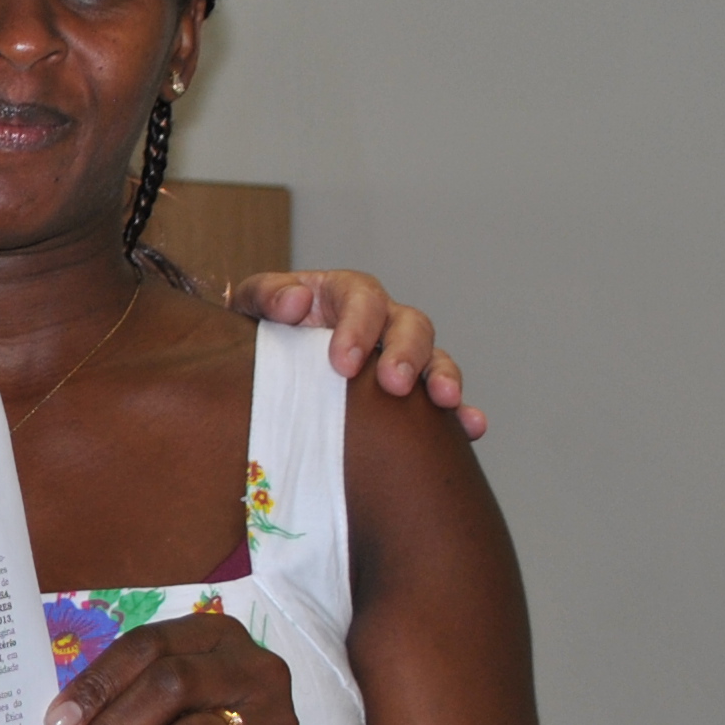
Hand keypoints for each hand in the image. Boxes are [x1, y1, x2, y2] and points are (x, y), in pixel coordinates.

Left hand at [228, 269, 481, 438]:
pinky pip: (444, 400)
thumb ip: (267, 295)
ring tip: (446, 403)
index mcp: (345, 295)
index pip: (362, 300)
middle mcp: (383, 322)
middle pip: (410, 326)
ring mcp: (402, 357)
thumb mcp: (252, 305)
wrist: (262, 365)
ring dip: (444, 378)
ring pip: (435, 359)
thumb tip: (295, 301)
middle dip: (405, 354)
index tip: (342, 363)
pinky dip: (462, 413)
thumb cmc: (263, 330)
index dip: (358, 327)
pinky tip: (472, 429)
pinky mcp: (411, 395)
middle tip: (394, 385)